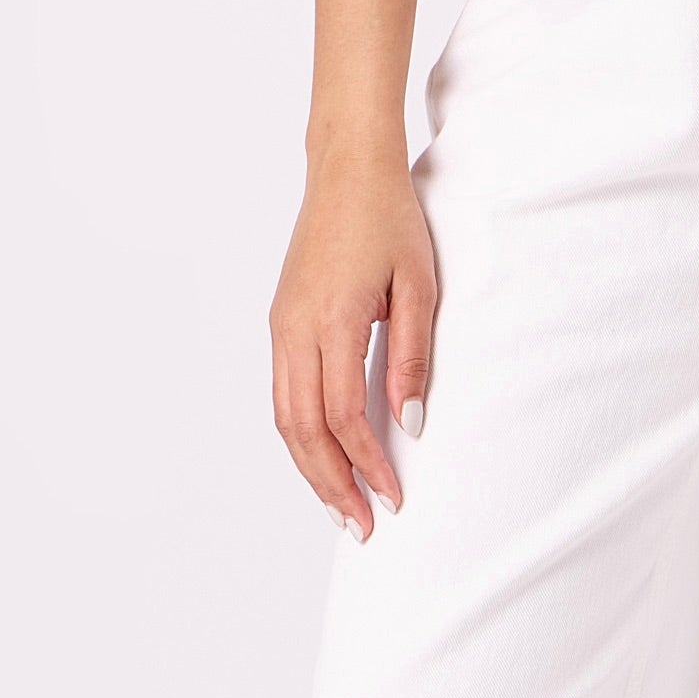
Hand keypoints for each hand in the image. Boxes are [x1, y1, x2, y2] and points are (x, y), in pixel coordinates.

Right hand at [271, 133, 437, 538]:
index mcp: (331, 319)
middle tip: (360, 527)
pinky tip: (322, 455)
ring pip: (284, 417)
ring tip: (340, 506)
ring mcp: (280, 326)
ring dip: (310, 467)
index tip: (392, 496)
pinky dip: (300, 434)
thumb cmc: (389, 219)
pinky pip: (282, 393)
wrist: (347, 170)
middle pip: (302, 429)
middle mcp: (294, 329)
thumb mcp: (419, 285)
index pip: (343, 414)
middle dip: (331, 484)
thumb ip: (412, 356)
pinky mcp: (280, 322)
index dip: (367, 462)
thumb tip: (412, 421)